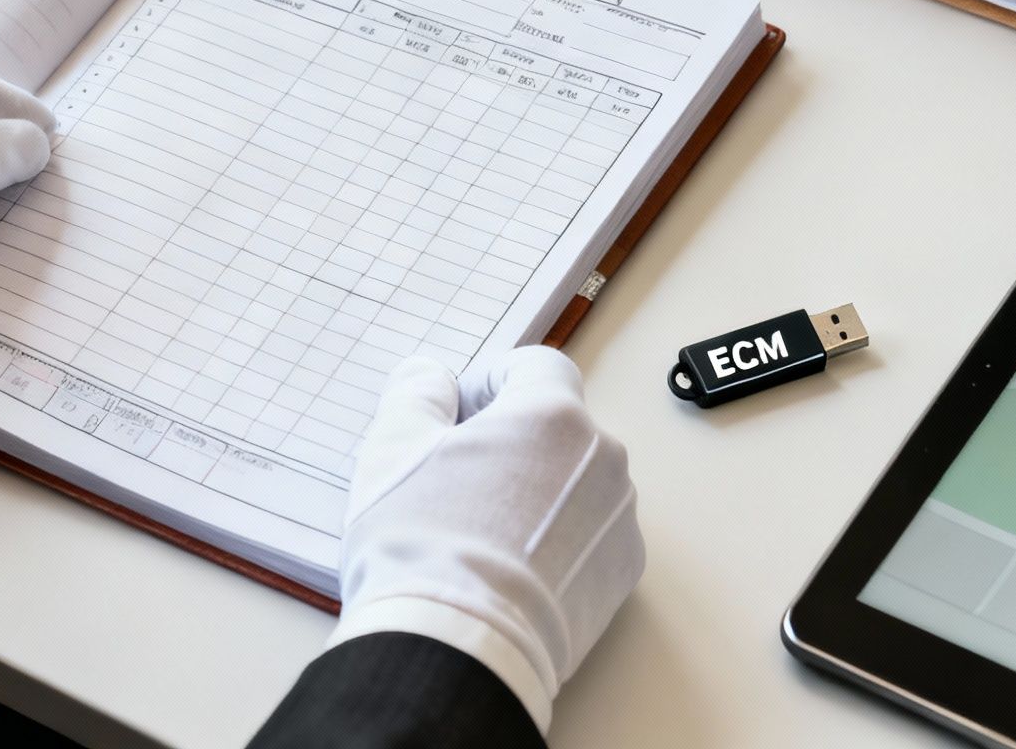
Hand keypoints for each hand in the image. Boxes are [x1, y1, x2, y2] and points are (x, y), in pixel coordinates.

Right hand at [329, 346, 644, 731]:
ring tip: (480, 537)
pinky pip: (588, 536)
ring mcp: (620, 520)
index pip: (534, 367)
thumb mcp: (393, 450)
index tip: (455, 419)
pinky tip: (510, 572)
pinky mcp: (622, 576)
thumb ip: (416, 394)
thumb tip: (432, 380)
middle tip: (454, 483)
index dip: (489, 384)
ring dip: (535, 493)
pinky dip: (556, 543)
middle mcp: (603, 459)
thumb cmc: (424, 545)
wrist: (461, 649)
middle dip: (510, 443)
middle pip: (555, 427)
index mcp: (552, 415)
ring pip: (574, 483)